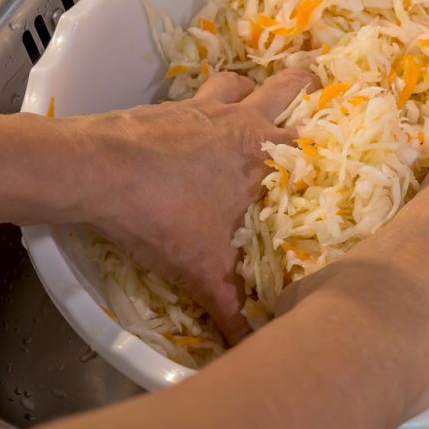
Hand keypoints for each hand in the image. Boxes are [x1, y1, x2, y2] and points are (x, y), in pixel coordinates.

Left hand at [67, 68, 313, 343]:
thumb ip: (232, 309)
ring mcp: (200, 109)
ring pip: (237, 81)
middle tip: (312, 88)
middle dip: (303, 85)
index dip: (325, 146)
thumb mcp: (201, 270)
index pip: (310, 145)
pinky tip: (189, 130)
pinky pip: (193, 98)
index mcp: (261, 156)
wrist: (93, 172)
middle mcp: (239, 123)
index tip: (335, 150)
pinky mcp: (163, 107)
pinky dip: (199, 108)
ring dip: (247, 88)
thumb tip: (251, 347)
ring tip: (248, 102)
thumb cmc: (160, 215)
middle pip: (287, 86)